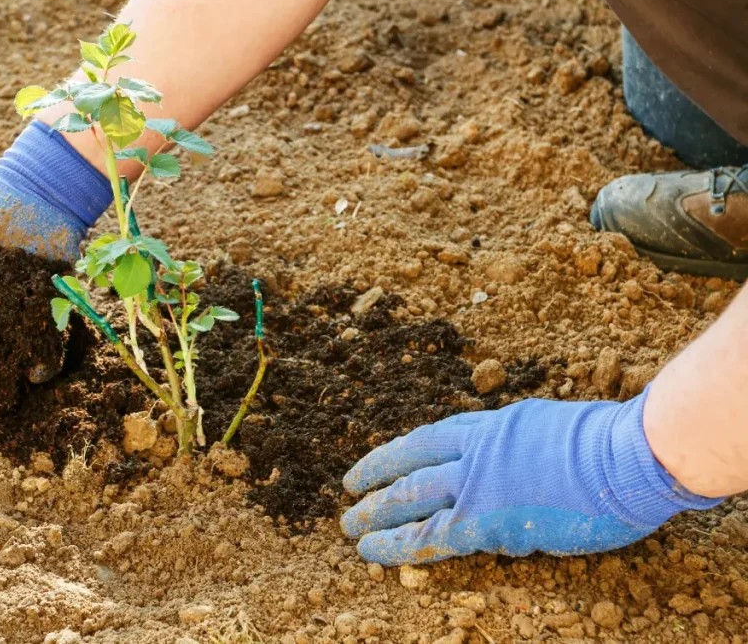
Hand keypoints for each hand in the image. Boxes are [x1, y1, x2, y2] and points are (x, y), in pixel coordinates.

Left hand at [341, 392, 721, 565]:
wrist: (628, 455)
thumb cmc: (613, 445)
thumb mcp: (555, 430)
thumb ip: (526, 446)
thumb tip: (520, 463)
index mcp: (496, 425)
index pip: (435, 437)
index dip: (402, 451)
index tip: (383, 460)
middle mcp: (477, 448)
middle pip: (413, 462)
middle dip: (377, 478)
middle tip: (350, 490)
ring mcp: (477, 482)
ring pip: (411, 495)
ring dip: (376, 511)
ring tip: (349, 526)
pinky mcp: (485, 519)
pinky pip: (429, 535)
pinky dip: (396, 544)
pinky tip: (371, 552)